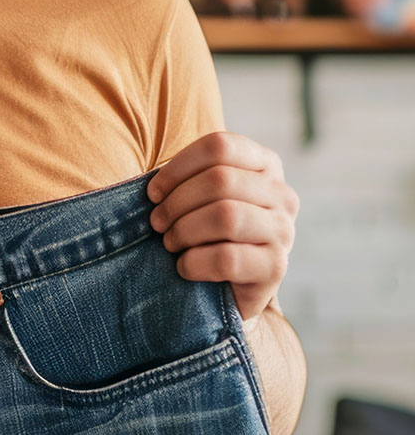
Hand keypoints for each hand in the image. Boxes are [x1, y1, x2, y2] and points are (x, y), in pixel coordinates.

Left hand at [146, 132, 297, 323]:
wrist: (225, 288)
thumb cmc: (203, 231)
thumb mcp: (198, 196)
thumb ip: (184, 179)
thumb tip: (150, 187)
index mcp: (264, 165)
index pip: (220, 146)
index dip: (178, 167)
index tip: (153, 192)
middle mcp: (282, 194)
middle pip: (220, 180)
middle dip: (176, 202)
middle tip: (157, 223)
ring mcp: (283, 231)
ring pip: (226, 216)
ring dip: (184, 231)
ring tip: (171, 243)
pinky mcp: (276, 268)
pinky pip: (227, 258)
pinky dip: (194, 262)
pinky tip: (184, 267)